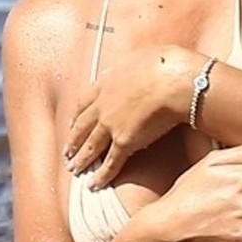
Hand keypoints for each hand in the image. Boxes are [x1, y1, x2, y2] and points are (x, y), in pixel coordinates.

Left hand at [65, 45, 190, 184]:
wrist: (174, 80)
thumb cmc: (166, 65)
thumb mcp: (141, 57)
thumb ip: (132, 66)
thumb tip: (136, 67)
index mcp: (107, 82)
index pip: (84, 101)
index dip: (77, 114)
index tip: (72, 122)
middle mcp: (103, 104)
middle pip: (81, 126)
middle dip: (73, 140)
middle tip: (67, 151)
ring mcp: (111, 124)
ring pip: (90, 146)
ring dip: (81, 159)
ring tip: (73, 169)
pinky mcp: (124, 141)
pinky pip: (110, 162)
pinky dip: (101, 175)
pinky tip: (94, 184)